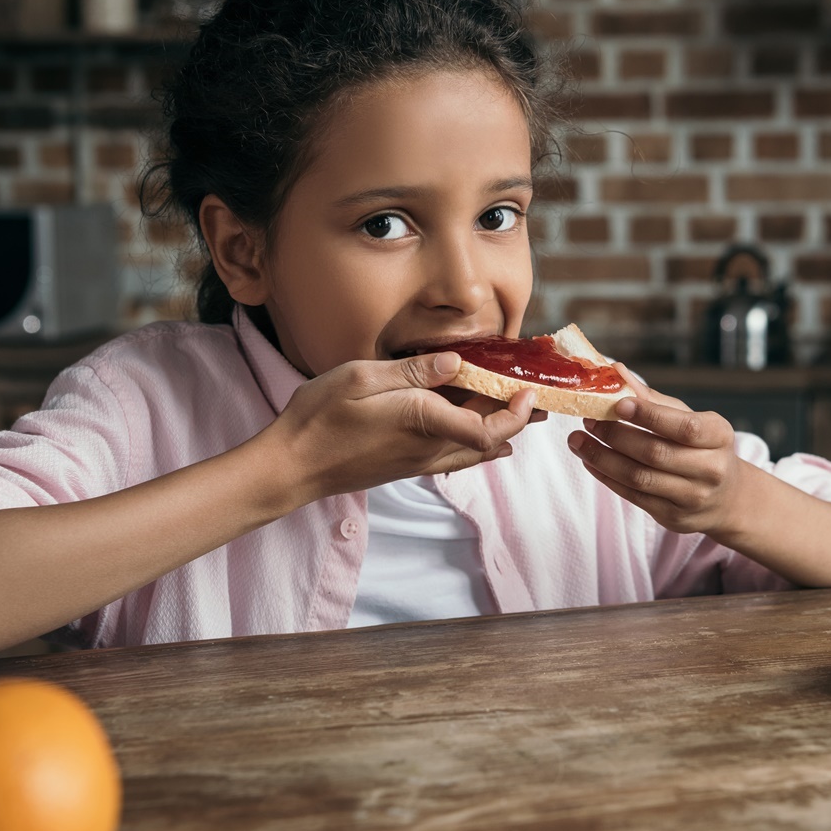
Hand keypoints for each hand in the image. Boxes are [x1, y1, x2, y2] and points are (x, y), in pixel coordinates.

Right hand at [263, 352, 539, 498]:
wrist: (292, 466)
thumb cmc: (320, 418)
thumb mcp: (363, 378)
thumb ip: (413, 371)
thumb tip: (456, 363)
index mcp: (423, 422)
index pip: (488, 427)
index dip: (516, 413)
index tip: (529, 391)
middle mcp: (427, 449)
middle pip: (489, 442)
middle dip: (518, 421)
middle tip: (538, 398)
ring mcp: (416, 463)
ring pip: (472, 453)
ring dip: (498, 432)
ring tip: (516, 412)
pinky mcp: (404, 467)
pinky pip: (453, 456)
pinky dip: (474, 443)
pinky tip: (479, 436)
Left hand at [567, 366, 747, 535]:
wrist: (725, 497)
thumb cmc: (701, 448)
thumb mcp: (688, 419)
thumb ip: (653, 400)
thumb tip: (617, 372)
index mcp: (718, 436)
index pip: (684, 426)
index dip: (649, 415)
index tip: (618, 404)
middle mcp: (711, 469)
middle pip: (655, 453)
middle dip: (615, 435)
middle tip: (589, 420)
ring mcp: (692, 497)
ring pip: (639, 477)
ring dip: (602, 457)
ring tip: (578, 440)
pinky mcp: (672, 516)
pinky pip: (633, 496)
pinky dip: (606, 476)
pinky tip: (590, 460)